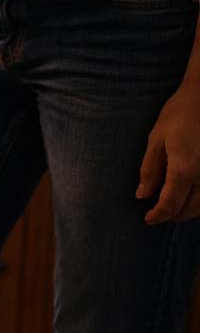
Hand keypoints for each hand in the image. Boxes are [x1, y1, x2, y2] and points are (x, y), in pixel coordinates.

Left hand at [138, 80, 199, 222]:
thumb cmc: (180, 113)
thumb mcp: (157, 139)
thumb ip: (150, 170)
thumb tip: (143, 195)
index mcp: (185, 170)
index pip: (170, 205)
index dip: (158, 215)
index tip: (148, 219)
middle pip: (190, 210)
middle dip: (173, 215)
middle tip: (158, 212)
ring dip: (189, 209)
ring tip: (172, 203)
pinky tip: (190, 191)